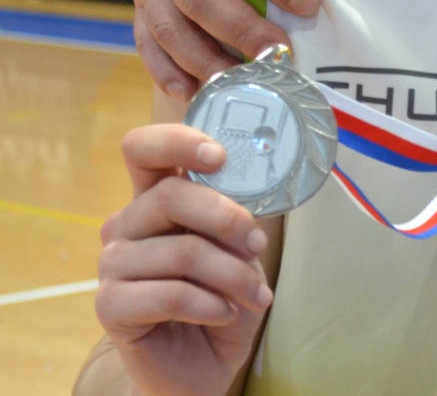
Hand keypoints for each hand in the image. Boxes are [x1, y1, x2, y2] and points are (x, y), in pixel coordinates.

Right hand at [95, 125, 275, 395]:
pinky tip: (224, 314)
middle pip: (169, 196)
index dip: (178, 142)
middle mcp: (127, 224)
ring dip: (232, 275)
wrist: (202, 363)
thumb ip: (235, 218)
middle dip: (227, 219)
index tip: (220, 157)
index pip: (144, 149)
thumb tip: (251, 200)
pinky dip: (211, 304)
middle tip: (258, 244)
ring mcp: (113, 264)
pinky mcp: (110, 305)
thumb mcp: (239, 250)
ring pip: (181, 251)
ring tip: (255, 295)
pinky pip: (170, 294)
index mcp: (155, 199)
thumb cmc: (222, 297)